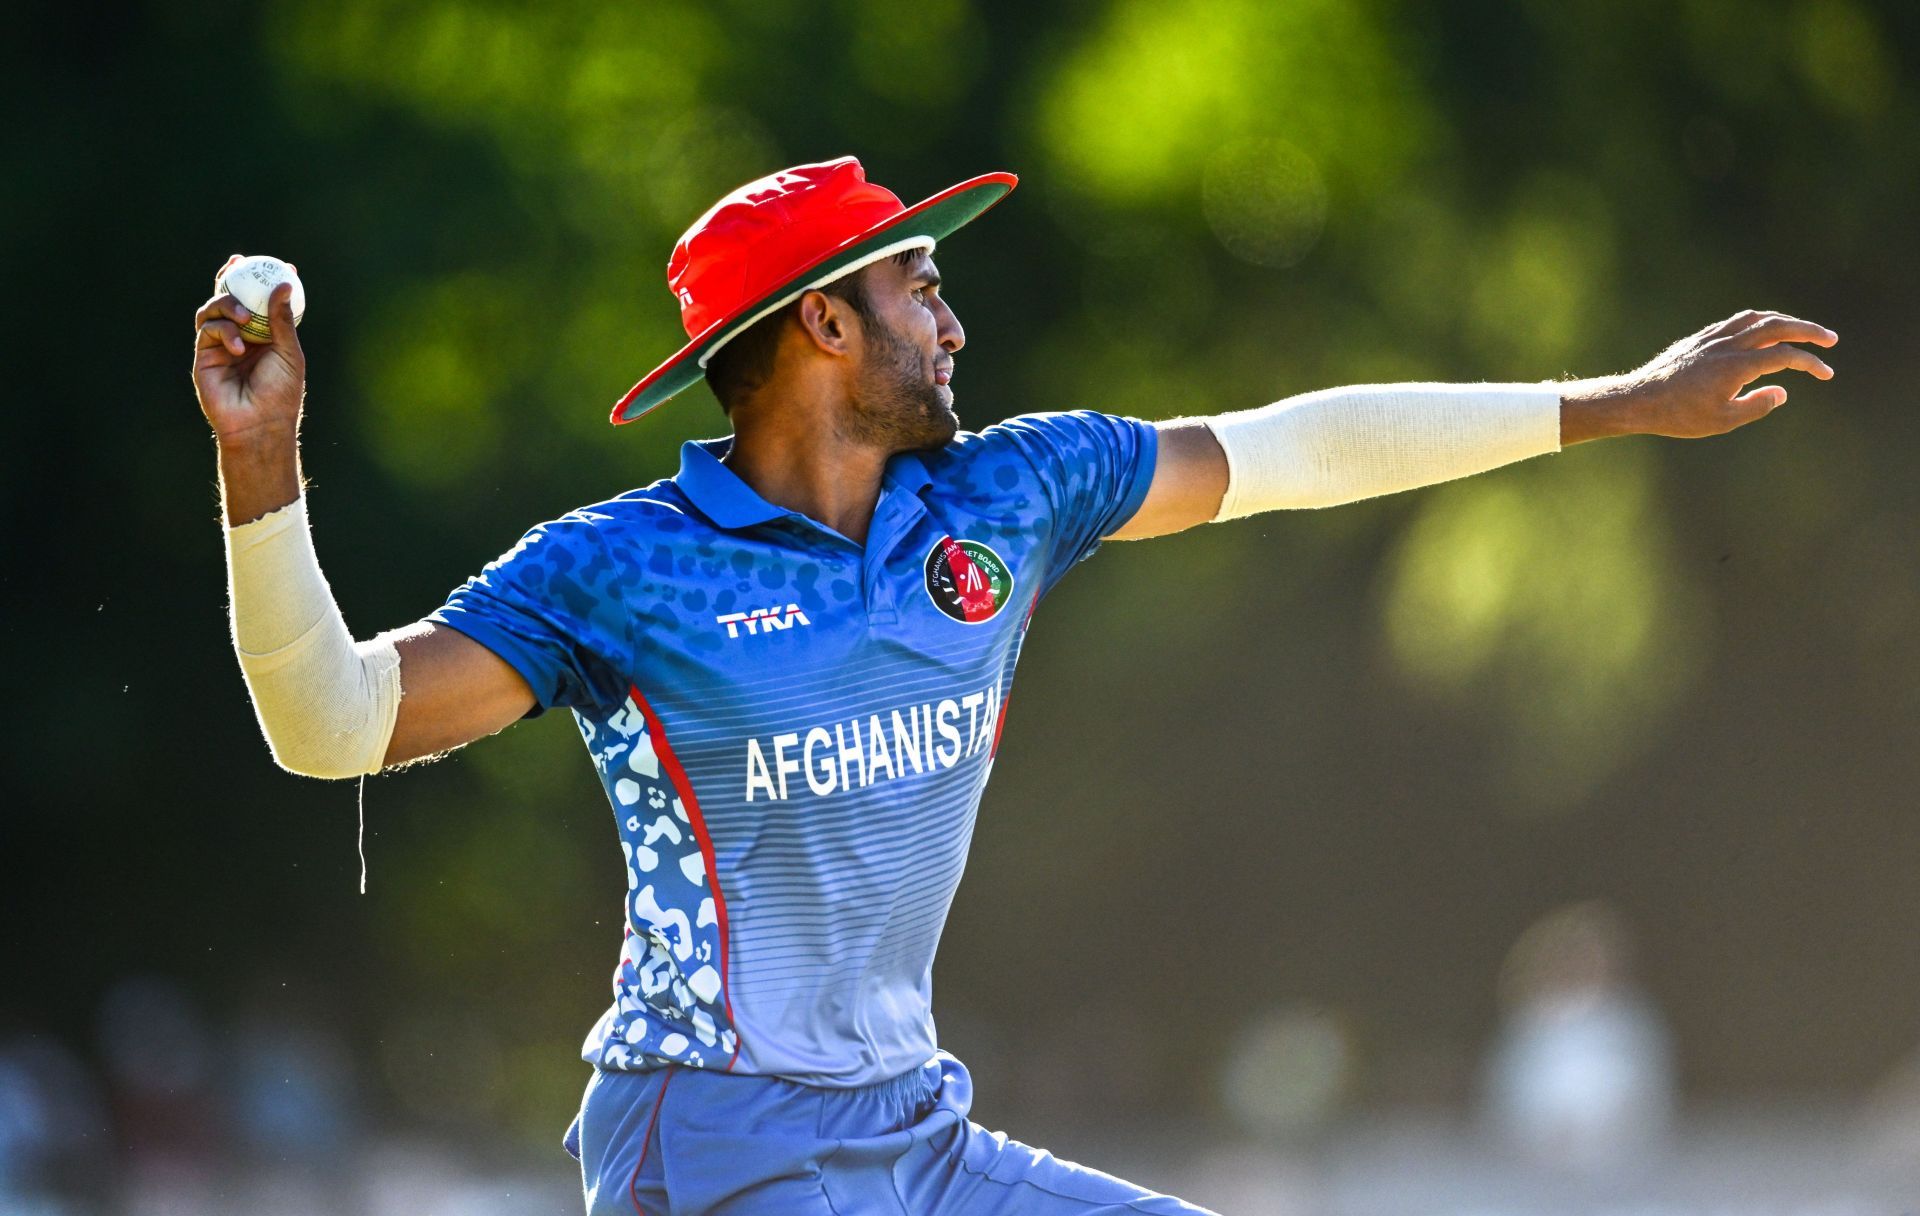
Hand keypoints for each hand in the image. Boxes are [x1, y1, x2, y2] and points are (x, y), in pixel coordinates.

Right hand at [192, 253, 306, 447]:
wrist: (260, 424)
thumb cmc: (281, 393)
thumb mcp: (289, 352)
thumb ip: (282, 320)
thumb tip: (285, 284)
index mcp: (264, 336)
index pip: (262, 303)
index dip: (266, 282)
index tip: (281, 266)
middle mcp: (241, 337)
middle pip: (230, 298)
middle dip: (231, 278)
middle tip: (238, 263)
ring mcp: (220, 345)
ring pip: (213, 309)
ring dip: (226, 304)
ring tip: (243, 316)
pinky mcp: (204, 356)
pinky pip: (208, 330)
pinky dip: (223, 331)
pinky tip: (238, 346)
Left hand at [1561, 310, 1836, 443]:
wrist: (1638, 400)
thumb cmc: (1678, 416)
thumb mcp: (1722, 421)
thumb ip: (1756, 406)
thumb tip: (1782, 392)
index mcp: (1736, 366)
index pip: (1785, 356)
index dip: (1810, 363)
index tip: (1826, 374)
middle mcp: (1727, 345)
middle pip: (1777, 326)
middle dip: (1807, 330)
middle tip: (1829, 339)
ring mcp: (1712, 338)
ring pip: (1757, 318)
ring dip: (1784, 321)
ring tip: (1801, 331)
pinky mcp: (1700, 338)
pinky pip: (1737, 321)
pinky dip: (1759, 321)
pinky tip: (1764, 329)